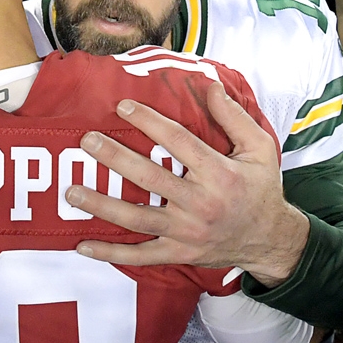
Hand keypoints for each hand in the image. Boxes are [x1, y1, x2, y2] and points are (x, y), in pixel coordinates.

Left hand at [67, 81, 310, 287]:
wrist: (271, 241)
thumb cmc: (261, 190)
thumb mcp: (260, 149)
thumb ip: (234, 117)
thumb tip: (210, 86)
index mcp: (219, 174)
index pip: (178, 142)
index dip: (149, 121)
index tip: (122, 106)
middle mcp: (200, 204)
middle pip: (150, 178)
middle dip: (115, 158)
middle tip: (86, 141)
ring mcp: (187, 233)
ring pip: (137, 218)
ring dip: (101, 205)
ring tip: (71, 191)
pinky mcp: (179, 254)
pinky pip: (141, 255)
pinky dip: (111, 253)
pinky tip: (82, 245)